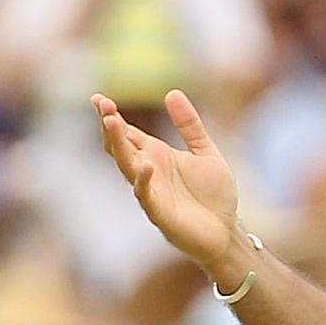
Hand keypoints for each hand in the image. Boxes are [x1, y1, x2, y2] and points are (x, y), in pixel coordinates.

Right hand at [92, 89, 240, 267]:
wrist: (227, 232)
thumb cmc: (214, 196)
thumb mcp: (206, 153)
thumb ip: (190, 126)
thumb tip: (172, 92)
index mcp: (156, 156)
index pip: (127, 133)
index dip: (112, 116)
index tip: (98, 98)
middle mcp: (148, 172)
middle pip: (121, 146)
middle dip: (110, 126)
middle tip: (102, 105)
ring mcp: (151, 192)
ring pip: (127, 167)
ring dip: (118, 146)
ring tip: (112, 123)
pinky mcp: (160, 213)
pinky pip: (146, 196)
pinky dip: (144, 181)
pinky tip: (145, 165)